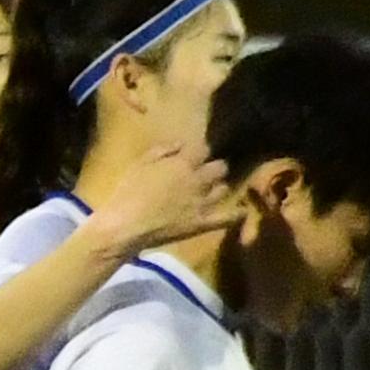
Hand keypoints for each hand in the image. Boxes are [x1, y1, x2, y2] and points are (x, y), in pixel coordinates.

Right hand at [89, 135, 243, 258]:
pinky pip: (226, 218)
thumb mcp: (140, 163)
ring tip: (213, 190)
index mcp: (182, 163)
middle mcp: (198, 180)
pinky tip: (243, 210)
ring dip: (218, 187)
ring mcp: (203, 202)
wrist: (126, 225)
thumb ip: (162, 151)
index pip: (203, 148)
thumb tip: (181, 144)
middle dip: (213, 167)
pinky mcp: (202, 223)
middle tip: (205, 173)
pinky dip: (237, 214)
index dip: (199, 151)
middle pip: (219, 167)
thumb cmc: (127, 192)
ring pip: (223, 189)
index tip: (194, 155)